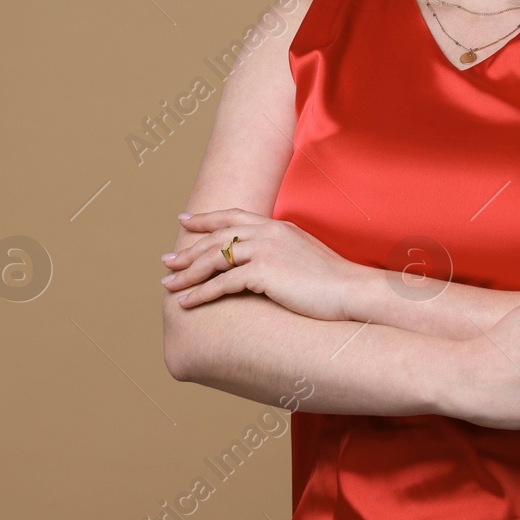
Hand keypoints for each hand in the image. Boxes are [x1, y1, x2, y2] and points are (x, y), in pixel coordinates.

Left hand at [162, 208, 362, 321]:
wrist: (353, 290)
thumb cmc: (334, 282)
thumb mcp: (305, 256)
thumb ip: (283, 252)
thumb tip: (269, 265)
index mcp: (277, 226)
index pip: (233, 217)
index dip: (206, 219)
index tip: (185, 221)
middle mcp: (267, 233)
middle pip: (216, 238)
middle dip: (188, 252)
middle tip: (167, 262)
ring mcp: (265, 250)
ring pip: (214, 259)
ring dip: (187, 274)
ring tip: (168, 287)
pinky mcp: (264, 272)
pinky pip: (222, 283)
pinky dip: (201, 293)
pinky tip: (187, 303)